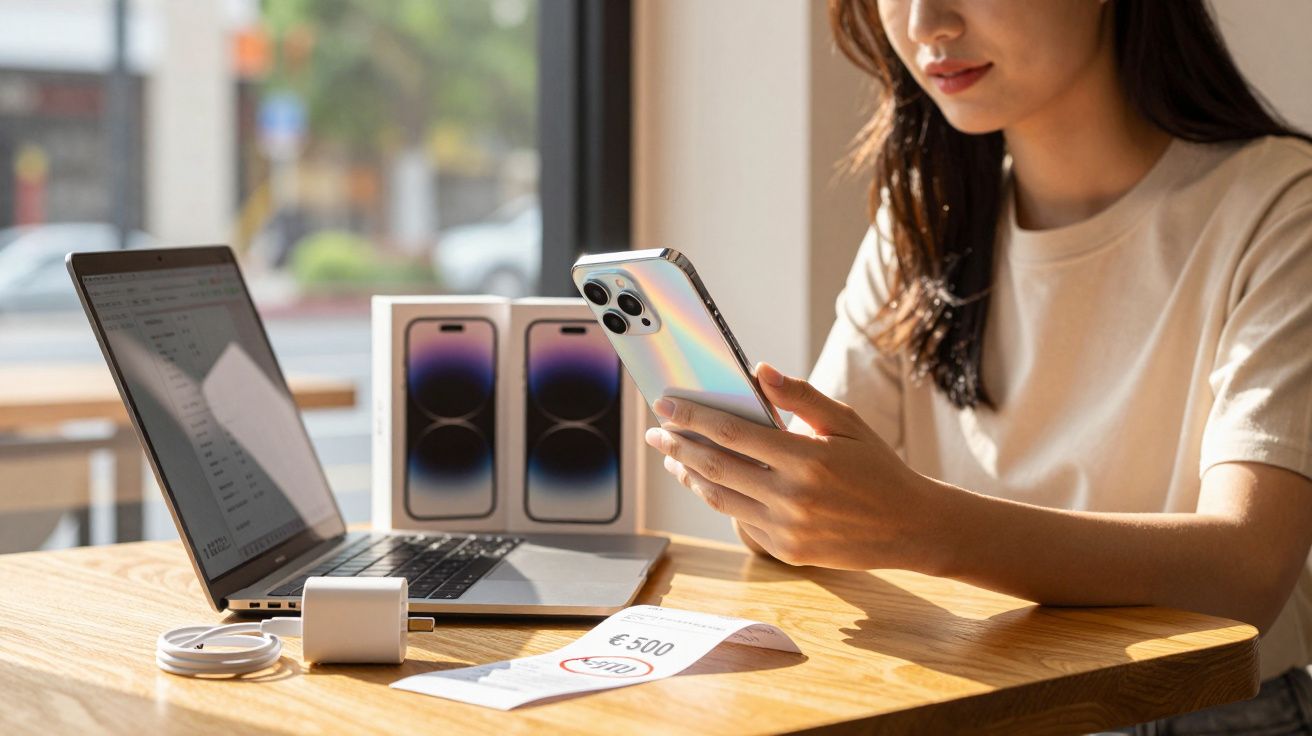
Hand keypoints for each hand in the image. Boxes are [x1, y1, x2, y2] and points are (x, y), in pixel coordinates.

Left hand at [645, 362, 941, 570]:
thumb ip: (800, 396)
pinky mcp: (786, 552)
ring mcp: (787, 530)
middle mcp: (792, 498)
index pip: (732, 433)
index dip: (693, 417)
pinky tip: (708, 483)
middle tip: (657, 431)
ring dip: (690, 476)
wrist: (911, 527)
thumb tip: (758, 371)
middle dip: (679, 446)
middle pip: (716, 468)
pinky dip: (720, 500)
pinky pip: (741, 522)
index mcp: (806, 460)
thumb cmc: (878, 467)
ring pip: (721, 499)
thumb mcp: (846, 423)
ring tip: (674, 457)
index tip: (666, 404)